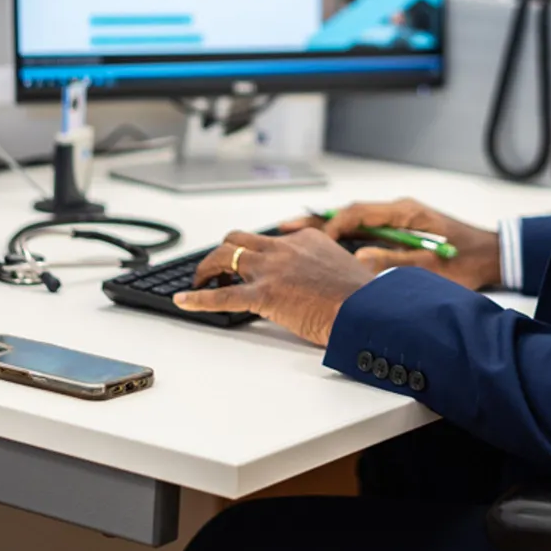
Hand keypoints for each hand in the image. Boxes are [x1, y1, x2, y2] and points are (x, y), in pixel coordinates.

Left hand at [173, 228, 373, 346]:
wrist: (367, 310)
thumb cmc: (362, 297)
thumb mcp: (345, 268)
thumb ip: (326, 265)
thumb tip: (322, 278)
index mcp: (305, 239)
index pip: (269, 239)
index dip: (256, 254)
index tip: (251, 266)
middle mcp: (284, 248)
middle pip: (240, 239)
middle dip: (224, 253)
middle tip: (217, 270)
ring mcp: (272, 269)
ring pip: (226, 255)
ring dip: (208, 268)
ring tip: (200, 282)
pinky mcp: (264, 295)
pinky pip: (222, 296)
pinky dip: (198, 298)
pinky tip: (184, 300)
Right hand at [281, 198, 499, 289]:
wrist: (492, 255)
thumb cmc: (467, 260)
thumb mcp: (431, 267)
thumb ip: (394, 262)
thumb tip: (358, 261)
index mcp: (403, 212)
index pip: (357, 212)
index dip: (332, 226)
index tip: (312, 241)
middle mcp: (396, 211)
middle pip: (348, 213)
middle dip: (316, 221)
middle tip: (285, 227)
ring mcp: (395, 221)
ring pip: (352, 221)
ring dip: (324, 228)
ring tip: (293, 235)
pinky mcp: (397, 231)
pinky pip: (361, 231)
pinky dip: (340, 237)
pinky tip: (322, 247)